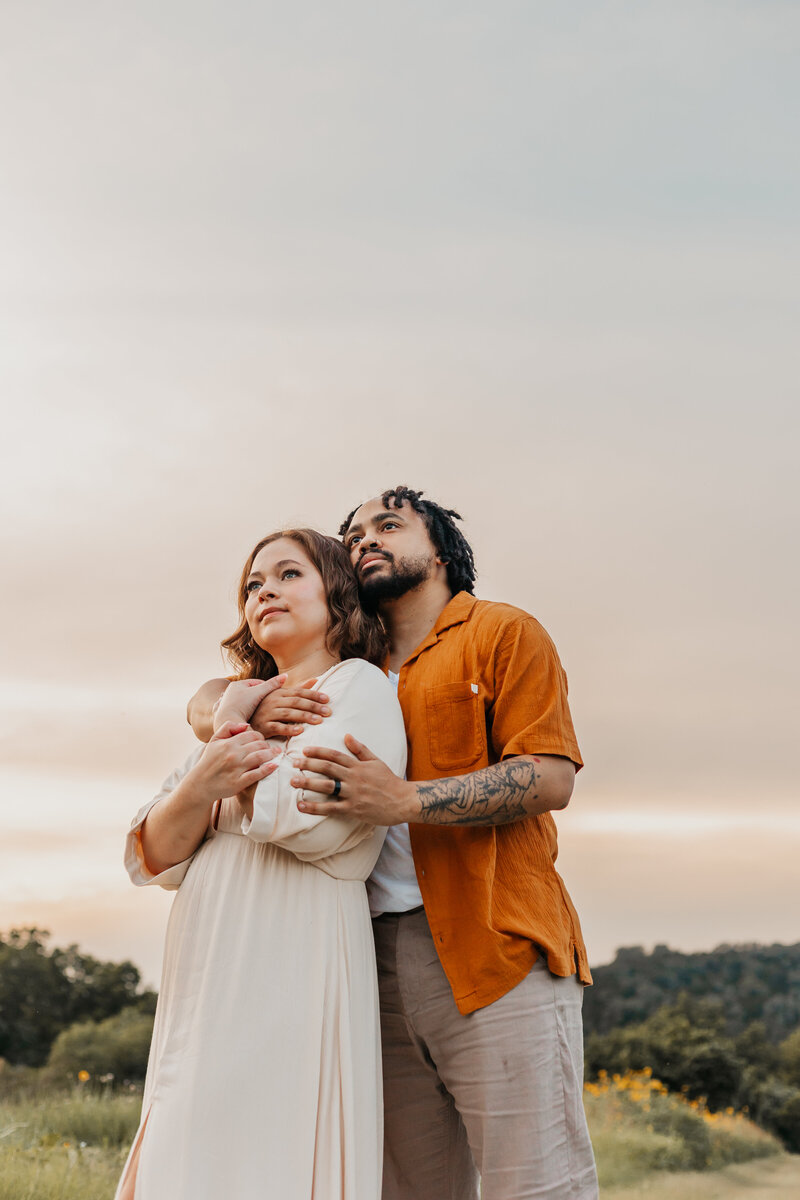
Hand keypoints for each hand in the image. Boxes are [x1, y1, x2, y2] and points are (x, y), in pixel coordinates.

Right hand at [189, 722, 279, 801]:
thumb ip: (228, 728)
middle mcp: (232, 755)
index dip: (260, 736)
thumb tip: (246, 725)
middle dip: (267, 745)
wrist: (200, 784)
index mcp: (228, 743)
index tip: (263, 741)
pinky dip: (267, 769)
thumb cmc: (209, 761)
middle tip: (272, 748)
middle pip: (258, 745)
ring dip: (271, 755)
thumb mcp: (214, 740)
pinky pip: (257, 774)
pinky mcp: (238, 782)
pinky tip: (274, 766)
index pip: (251, 734)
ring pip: (260, 757)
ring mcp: (236, 769)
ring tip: (277, 754)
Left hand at [213, 677, 286, 731]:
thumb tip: (287, 675)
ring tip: (266, 711)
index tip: (278, 694)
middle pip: (252, 692)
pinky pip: (243, 710)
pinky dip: (249, 712)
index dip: (269, 688)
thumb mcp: (259, 693)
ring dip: (256, 705)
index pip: (257, 683)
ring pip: (247, 702)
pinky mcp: (229, 713)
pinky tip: (255, 718)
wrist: (227, 722)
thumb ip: (272, 685)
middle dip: (262, 697)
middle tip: (273, 703)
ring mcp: (229, 703)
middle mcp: (231, 692)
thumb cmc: (242, 705)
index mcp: (237, 684)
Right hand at [249, 677, 331, 739]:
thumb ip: (299, 689)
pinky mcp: (264, 726)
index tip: (327, 699)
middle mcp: (274, 701)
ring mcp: (268, 713)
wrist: (245, 719)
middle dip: (313, 706)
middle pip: (296, 702)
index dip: (314, 695)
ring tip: (319, 721)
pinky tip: (300, 731)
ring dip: (305, 717)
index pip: (300, 692)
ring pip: (288, 714)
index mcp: (280, 692)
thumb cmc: (267, 707)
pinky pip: (277, 727)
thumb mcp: (281, 696)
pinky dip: (289, 729)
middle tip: (328, 712)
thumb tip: (316, 679)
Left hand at [290, 735, 416, 825]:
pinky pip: (331, 808)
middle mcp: (354, 778)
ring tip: (293, 782)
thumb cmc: (389, 781)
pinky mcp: (353, 809)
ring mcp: (353, 794)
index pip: (335, 755)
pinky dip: (315, 807)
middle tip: (293, 763)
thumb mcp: (376, 761)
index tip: (305, 750)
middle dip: (308, 765)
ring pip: (326, 787)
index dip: (319, 752)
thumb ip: (360, 749)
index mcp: (358, 765)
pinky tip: (302, 806)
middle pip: (327, 769)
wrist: (403, 801)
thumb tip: (346, 735)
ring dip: (308, 783)